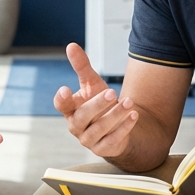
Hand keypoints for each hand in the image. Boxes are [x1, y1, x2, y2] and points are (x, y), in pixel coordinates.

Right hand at [53, 43, 138, 158]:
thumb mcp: (92, 83)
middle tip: (112, 93)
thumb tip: (71, 45)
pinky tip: (134, 116)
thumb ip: (81, 66)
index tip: (65, 89)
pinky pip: (112, 140)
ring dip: (116, 115)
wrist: (116, 126)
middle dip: (97, 105)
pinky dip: (124, 128)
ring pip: (99, 129)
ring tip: (129, 102)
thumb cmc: (99, 102)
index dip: (62, 99)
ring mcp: (88, 139)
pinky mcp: (103, 149)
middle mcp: (76, 125)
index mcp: (70, 109)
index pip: (61, 105)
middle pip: (82, 117)